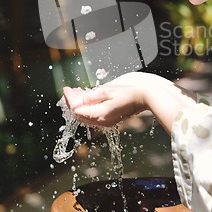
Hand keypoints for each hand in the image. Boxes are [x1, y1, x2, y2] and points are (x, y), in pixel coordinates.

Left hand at [63, 72, 196, 132]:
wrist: (145, 97)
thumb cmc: (128, 92)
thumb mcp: (107, 91)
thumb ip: (90, 97)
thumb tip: (75, 102)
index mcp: (99, 114)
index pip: (77, 108)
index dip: (70, 99)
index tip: (66, 89)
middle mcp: (101, 121)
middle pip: (80, 114)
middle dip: (73, 102)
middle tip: (69, 90)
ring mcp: (106, 122)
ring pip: (86, 115)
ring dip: (80, 104)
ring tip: (76, 92)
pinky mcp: (110, 119)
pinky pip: (94, 115)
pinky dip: (88, 107)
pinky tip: (87, 98)